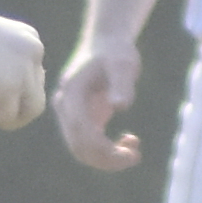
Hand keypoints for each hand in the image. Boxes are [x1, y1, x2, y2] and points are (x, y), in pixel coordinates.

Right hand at [0, 6, 51, 130]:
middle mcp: (34, 52)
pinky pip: (6, 116)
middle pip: (36, 94)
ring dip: (8, 118)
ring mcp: (25, 70)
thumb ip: (4, 66)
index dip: (11, 87)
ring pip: (31, 110)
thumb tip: (11, 97)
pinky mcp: (10, 87)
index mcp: (31, 39)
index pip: (35, 76)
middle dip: (12, 105)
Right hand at [57, 40, 151, 170]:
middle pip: (78, 146)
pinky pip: (90, 145)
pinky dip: (108, 151)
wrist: (107, 44)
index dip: (101, 147)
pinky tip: (130, 141)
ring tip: (134, 152)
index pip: (80, 129)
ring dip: (107, 159)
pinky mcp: (82, 119)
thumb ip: (121, 84)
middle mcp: (66, 106)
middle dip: (106, 159)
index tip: (130, 153)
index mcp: (72, 92)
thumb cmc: (116, 52)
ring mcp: (72, 115)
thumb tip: (120, 107)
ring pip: (82, 150)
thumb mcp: (123, 64)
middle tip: (135, 157)